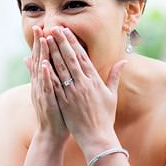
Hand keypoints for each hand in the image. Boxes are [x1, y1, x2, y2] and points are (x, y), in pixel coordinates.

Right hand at [25, 25, 70, 144]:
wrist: (52, 132)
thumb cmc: (54, 111)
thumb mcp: (46, 91)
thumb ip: (40, 75)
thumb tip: (30, 61)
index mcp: (43, 81)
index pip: (41, 59)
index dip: (41, 44)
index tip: (42, 27)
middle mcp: (40, 85)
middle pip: (39, 61)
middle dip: (39, 44)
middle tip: (39, 27)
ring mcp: (42, 92)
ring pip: (41, 71)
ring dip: (41, 56)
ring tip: (42, 40)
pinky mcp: (47, 101)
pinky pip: (46, 87)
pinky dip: (45, 76)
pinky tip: (45, 65)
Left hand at [42, 26, 127, 157]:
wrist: (97, 136)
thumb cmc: (105, 117)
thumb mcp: (112, 95)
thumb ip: (114, 76)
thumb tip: (123, 61)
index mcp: (95, 80)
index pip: (82, 56)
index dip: (73, 42)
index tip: (66, 31)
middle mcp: (84, 83)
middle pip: (70, 58)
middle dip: (61, 42)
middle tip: (53, 28)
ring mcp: (73, 92)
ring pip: (61, 68)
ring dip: (53, 52)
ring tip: (46, 40)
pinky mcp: (65, 101)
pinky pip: (55, 83)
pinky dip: (48, 72)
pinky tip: (41, 62)